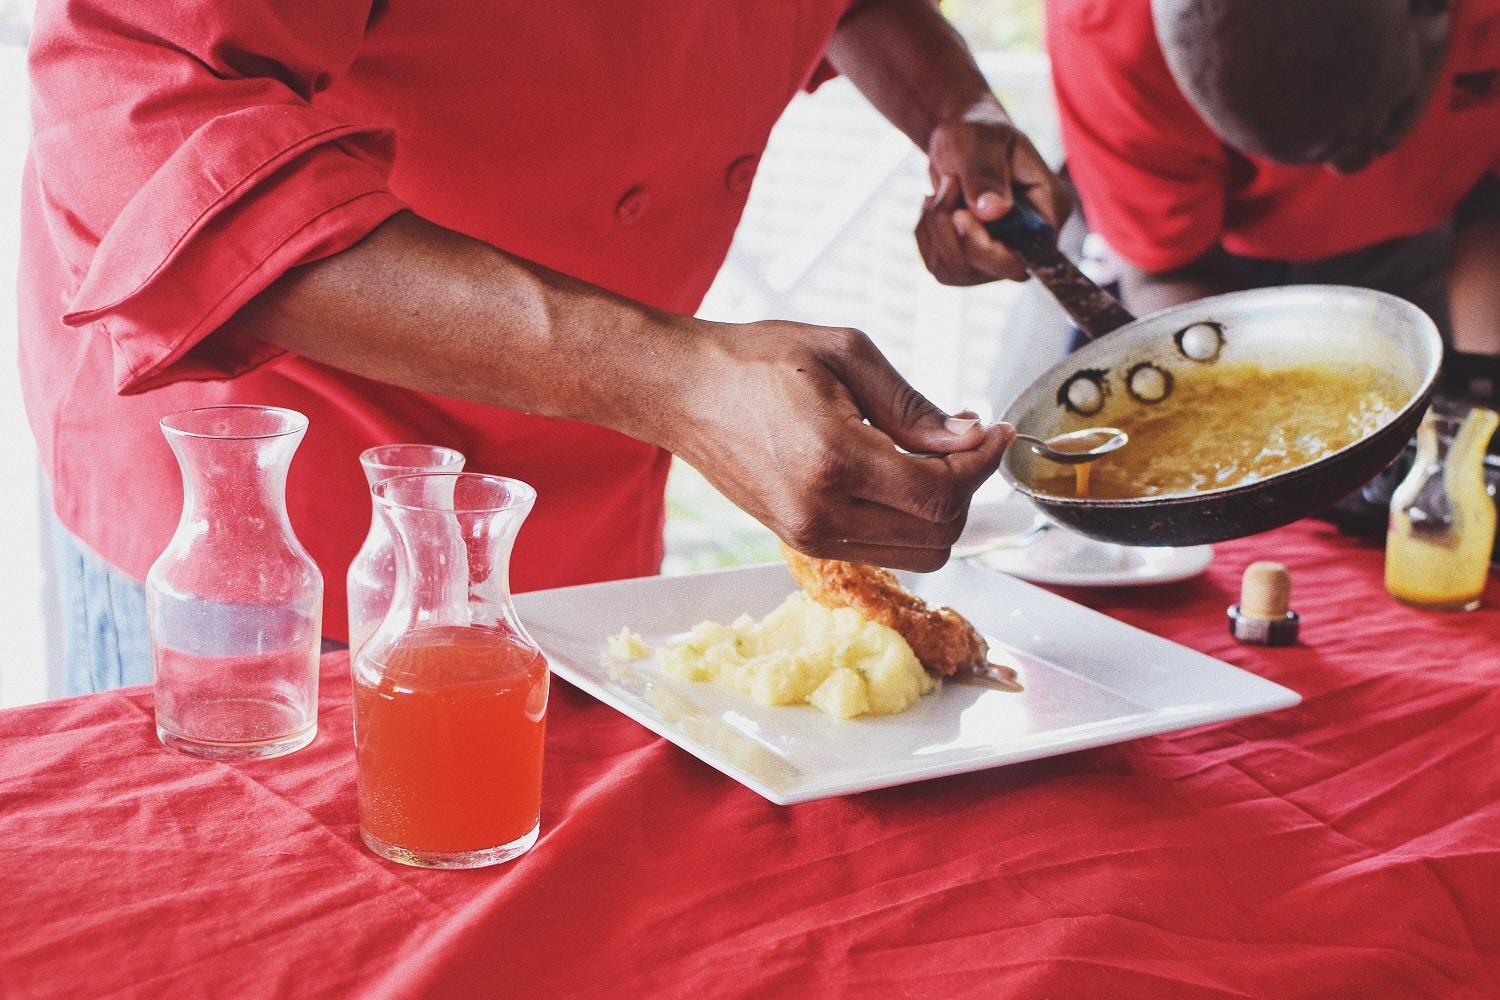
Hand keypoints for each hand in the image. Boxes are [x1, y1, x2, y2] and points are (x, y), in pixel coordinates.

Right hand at [670, 319, 1015, 570]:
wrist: (684, 391)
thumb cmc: (756, 360)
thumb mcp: (846, 354)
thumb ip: (913, 406)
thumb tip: (968, 438)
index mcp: (834, 460)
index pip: (942, 493)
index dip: (982, 465)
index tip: (995, 433)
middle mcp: (821, 512)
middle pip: (940, 535)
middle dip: (966, 488)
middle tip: (965, 442)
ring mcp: (809, 535)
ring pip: (919, 554)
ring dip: (940, 511)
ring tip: (933, 459)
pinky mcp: (802, 541)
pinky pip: (883, 549)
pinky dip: (907, 520)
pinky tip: (900, 475)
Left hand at [916, 117, 1072, 284]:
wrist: (962, 139)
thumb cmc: (977, 133)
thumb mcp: (980, 142)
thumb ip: (986, 174)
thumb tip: (995, 210)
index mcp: (1049, 210)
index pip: (1025, 256)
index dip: (986, 248)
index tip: (959, 214)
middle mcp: (1030, 242)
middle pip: (986, 271)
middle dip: (951, 232)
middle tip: (946, 186)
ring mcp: (1000, 255)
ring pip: (956, 272)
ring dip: (935, 230)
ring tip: (942, 190)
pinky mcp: (972, 261)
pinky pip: (939, 267)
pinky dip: (927, 236)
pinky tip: (935, 207)